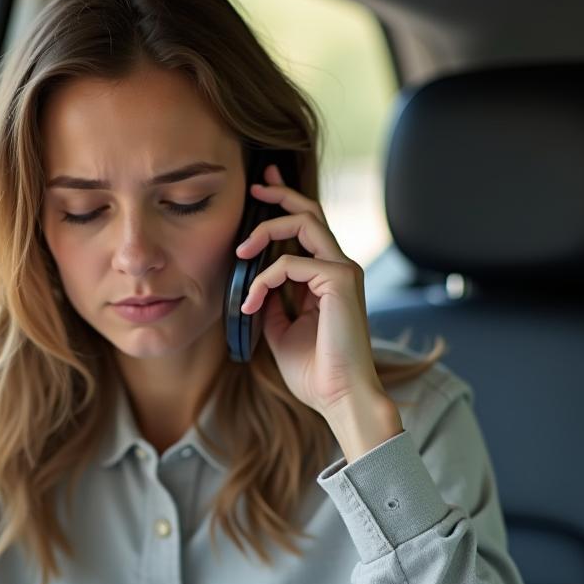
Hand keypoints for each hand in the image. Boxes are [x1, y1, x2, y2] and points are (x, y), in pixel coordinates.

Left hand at [237, 162, 387, 416]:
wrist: (340, 397)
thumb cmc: (316, 373)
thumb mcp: (281, 332)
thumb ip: (271, 304)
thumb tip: (254, 286)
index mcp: (328, 279)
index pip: (308, 230)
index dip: (285, 205)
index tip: (260, 191)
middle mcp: (340, 268)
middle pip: (311, 212)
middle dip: (280, 193)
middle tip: (254, 186)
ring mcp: (343, 271)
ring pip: (304, 223)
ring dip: (265, 230)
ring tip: (240, 251)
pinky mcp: (339, 280)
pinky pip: (290, 263)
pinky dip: (263, 280)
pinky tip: (250, 303)